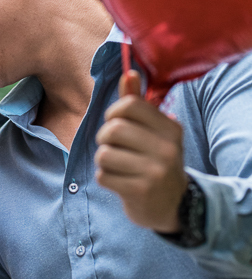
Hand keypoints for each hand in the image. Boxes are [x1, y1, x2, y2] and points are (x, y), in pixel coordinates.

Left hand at [94, 71, 187, 232]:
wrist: (175, 205)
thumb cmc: (156, 160)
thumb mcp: (154, 131)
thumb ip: (138, 103)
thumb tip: (129, 73)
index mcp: (170, 128)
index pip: (130, 104)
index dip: (114, 112)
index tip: (116, 122)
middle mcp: (166, 148)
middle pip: (113, 129)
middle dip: (105, 138)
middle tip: (113, 147)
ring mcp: (155, 172)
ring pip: (104, 154)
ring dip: (104, 160)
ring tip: (118, 165)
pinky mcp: (141, 192)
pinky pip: (103, 176)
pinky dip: (105, 178)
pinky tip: (120, 181)